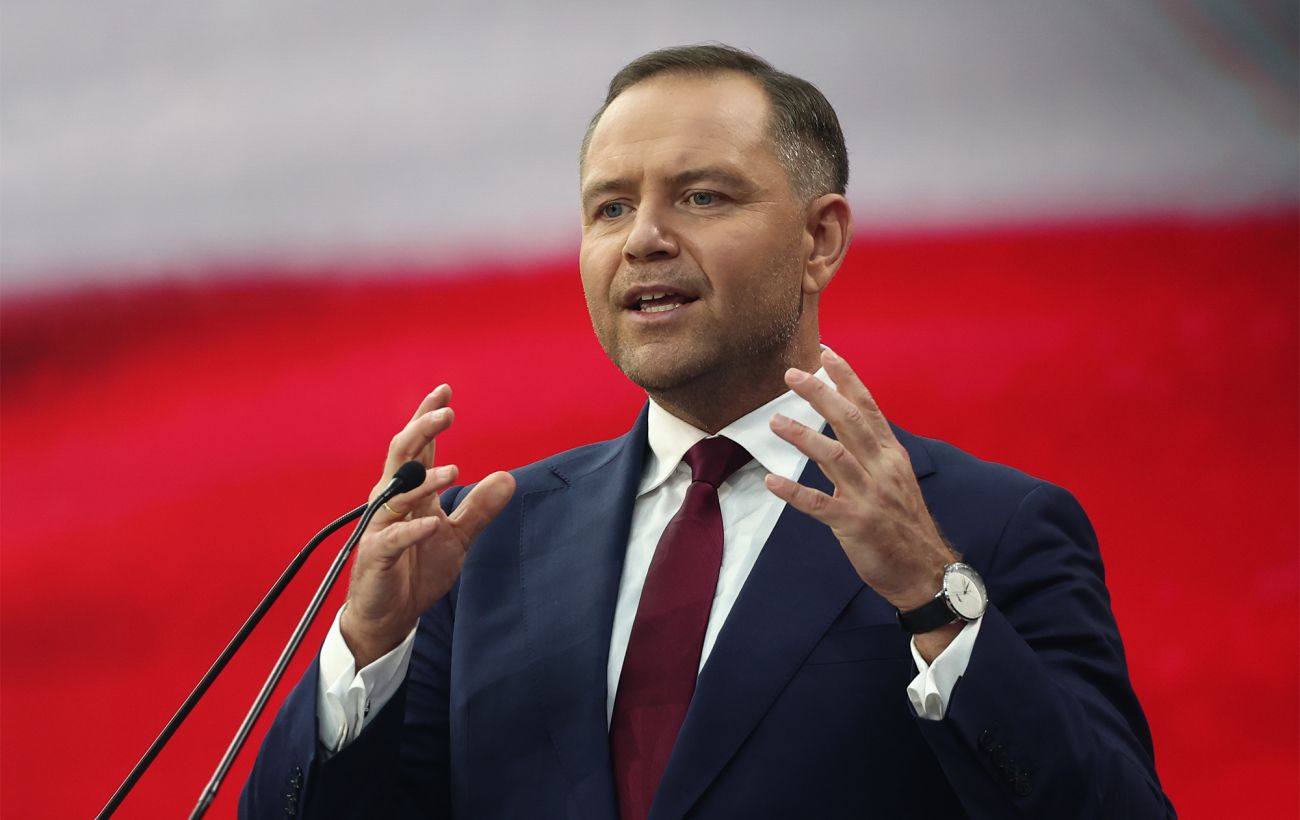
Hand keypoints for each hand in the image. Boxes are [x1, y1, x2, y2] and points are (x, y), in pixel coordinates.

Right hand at [341, 385, 515, 666]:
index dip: (427, 418)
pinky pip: (392, 538)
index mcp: (410, 492)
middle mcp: (392, 502)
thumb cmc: (415, 571)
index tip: (445, 391)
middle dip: (421, 430)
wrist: (389, 616)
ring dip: (424, 480)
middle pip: (402, 455)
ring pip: (397, 493)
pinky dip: (412, 530)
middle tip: (447, 413)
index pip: (418, 447)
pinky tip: (432, 524)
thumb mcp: (457, 537)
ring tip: (453, 472)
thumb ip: (479, 508)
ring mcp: (381, 527)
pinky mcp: (376, 556)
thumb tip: (508, 478)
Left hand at [764, 349, 955, 625]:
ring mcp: (870, 496)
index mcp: (891, 455)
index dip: (847, 379)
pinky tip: (772, 482)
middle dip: (821, 394)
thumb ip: (864, 458)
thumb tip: (831, 439)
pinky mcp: (856, 524)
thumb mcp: (891, 481)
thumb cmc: (903, 525)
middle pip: (850, 421)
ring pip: (834, 457)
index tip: (826, 353)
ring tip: (775, 421)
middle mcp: (882, 469)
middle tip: (792, 375)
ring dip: (803, 436)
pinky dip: (795, 493)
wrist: (925, 572)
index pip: (868, 407)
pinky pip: (821, 505)